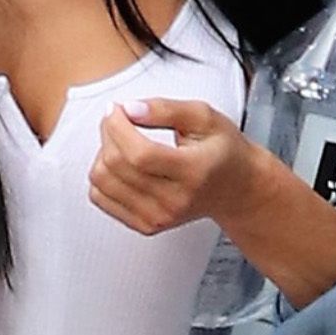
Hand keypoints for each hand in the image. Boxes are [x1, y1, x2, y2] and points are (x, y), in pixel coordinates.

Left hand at [88, 96, 255, 235]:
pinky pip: (101, 199)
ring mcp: (159, 217)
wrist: (234, 188)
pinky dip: (102, 176)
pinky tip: (121, 164)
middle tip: (119, 119)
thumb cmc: (220, 150)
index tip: (118, 109)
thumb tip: (130, 109)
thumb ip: (165, 108)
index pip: (140, 154)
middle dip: (108, 132)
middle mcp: (175, 200)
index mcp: (194, 171)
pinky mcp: (146, 225)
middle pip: (117, 166)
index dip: (118, 126)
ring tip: (122, 141)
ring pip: (102, 182)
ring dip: (103, 153)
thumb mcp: (203, 116)